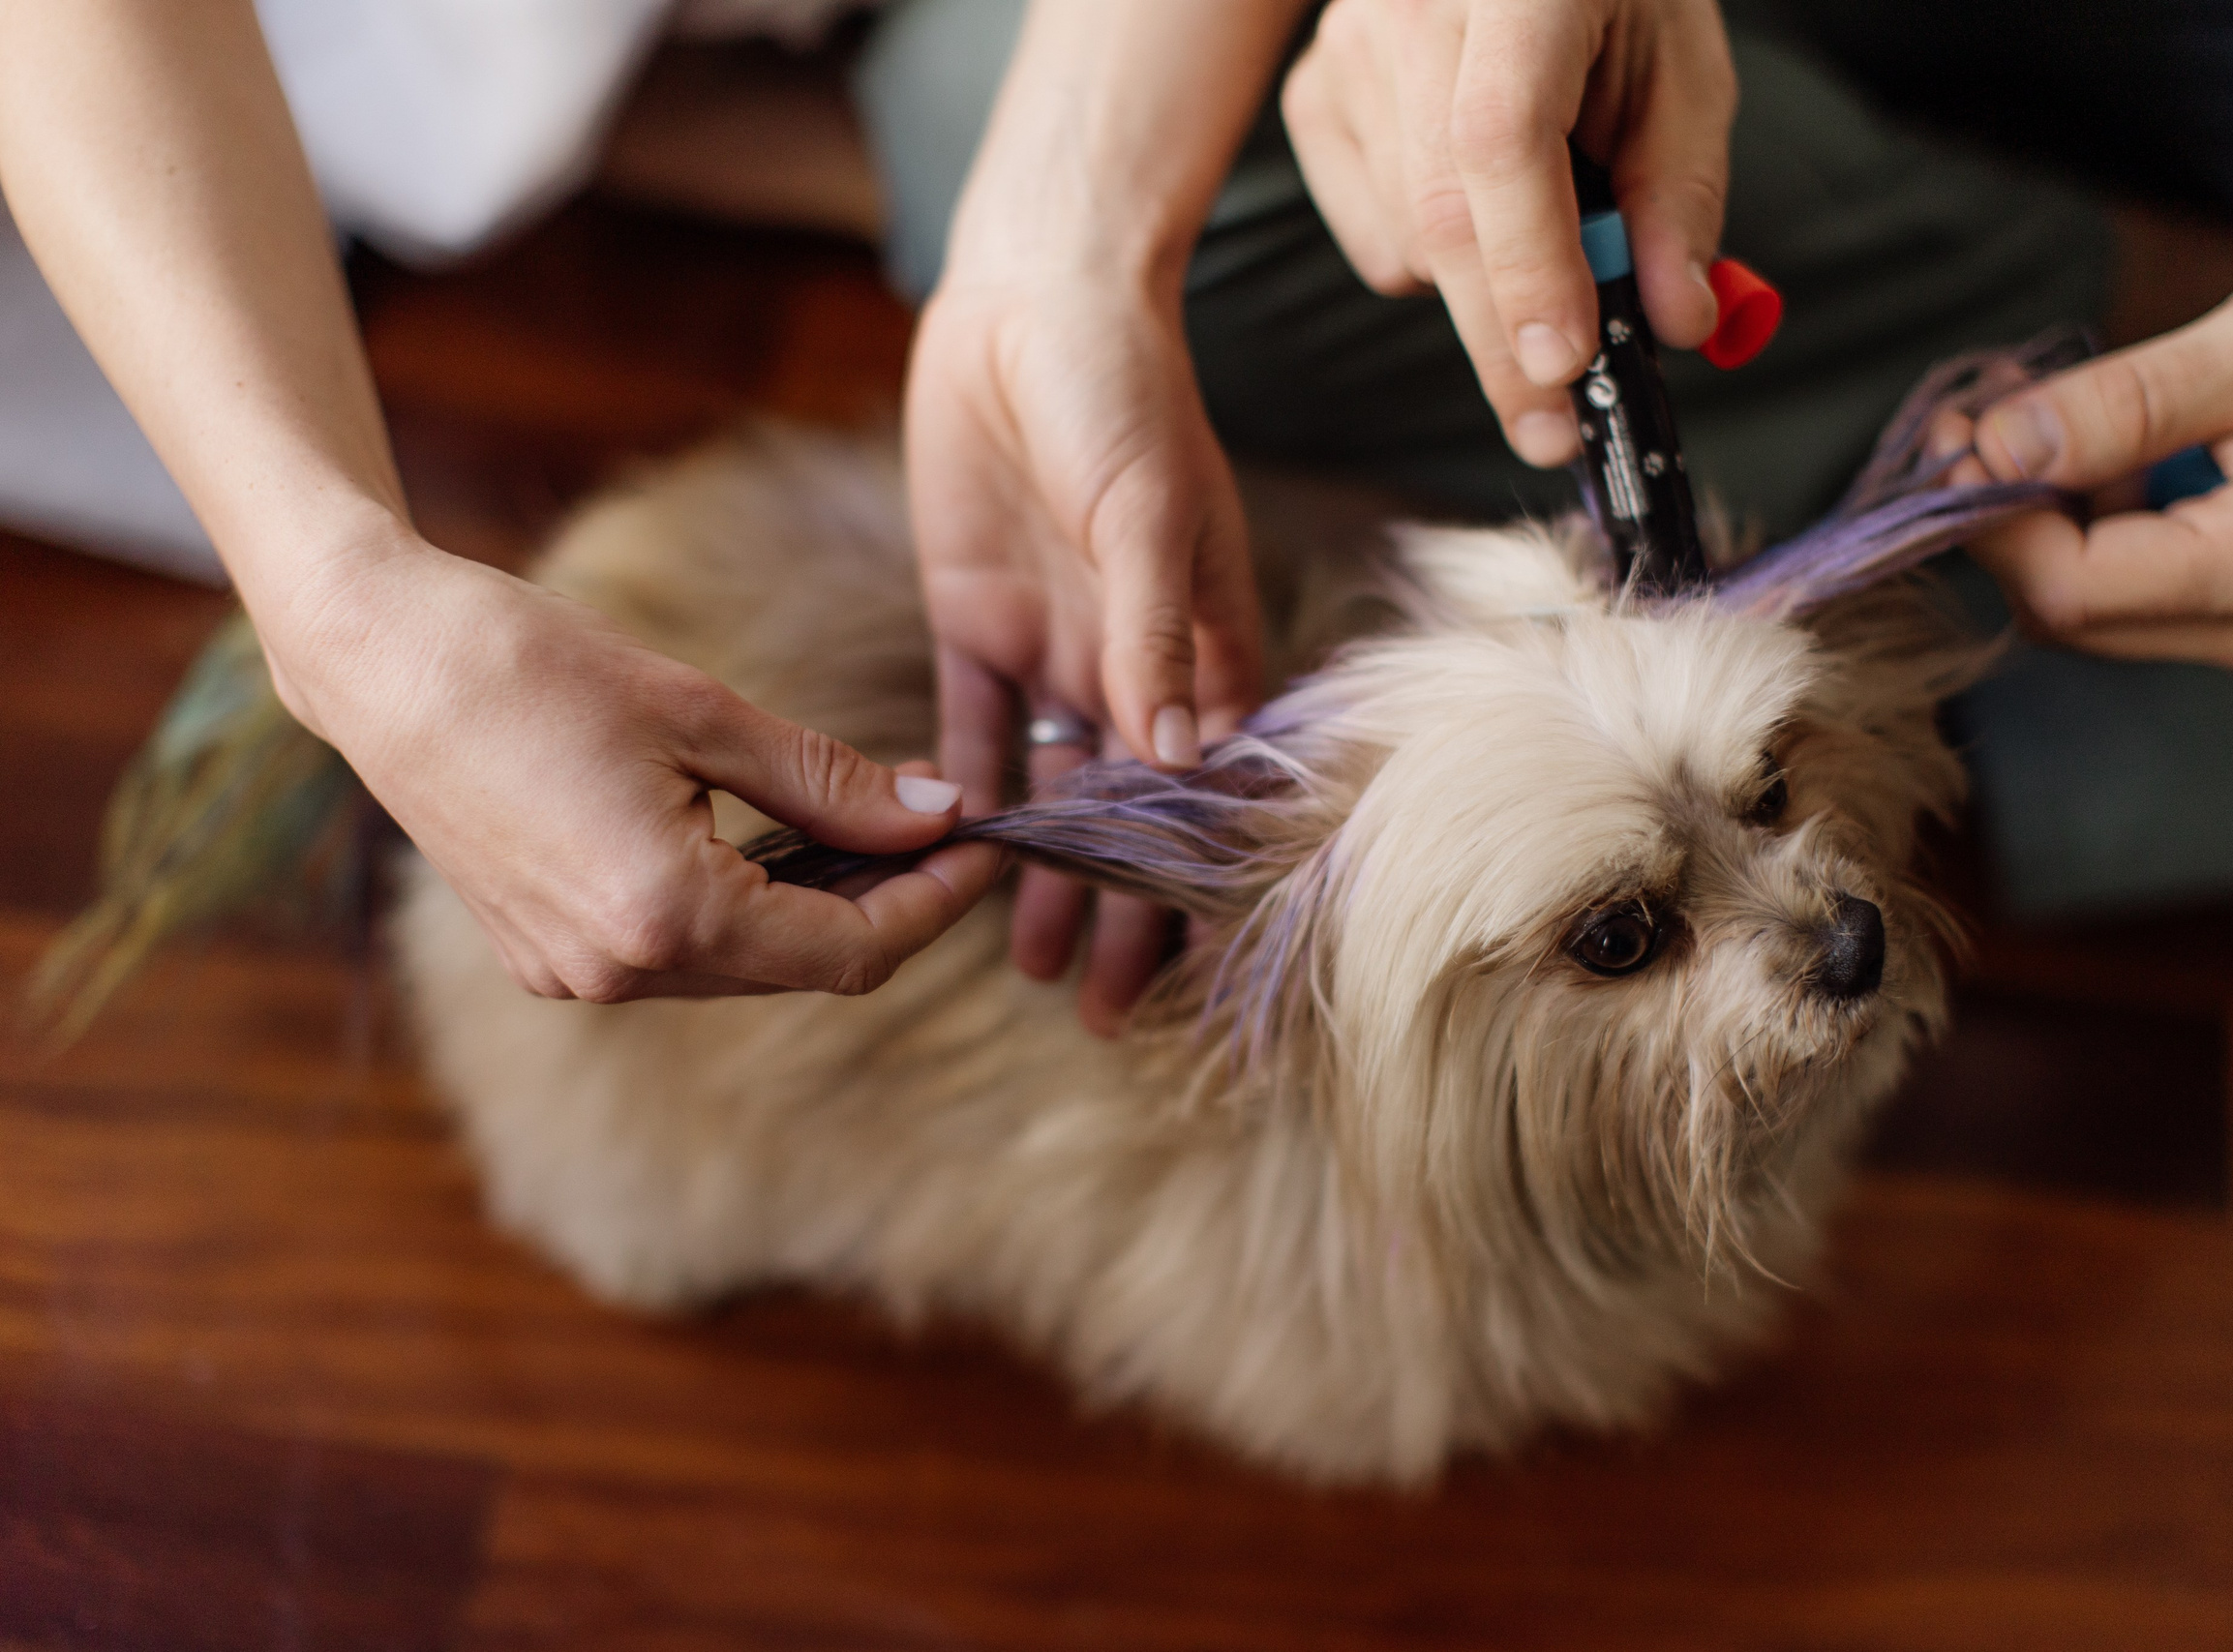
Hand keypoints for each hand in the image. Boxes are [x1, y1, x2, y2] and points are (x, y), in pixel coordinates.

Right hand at [262, 537, 997, 1001]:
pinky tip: (783, 848)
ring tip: (878, 833)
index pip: (854, 951)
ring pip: (749, 969)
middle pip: (808, 970)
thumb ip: (830, 783)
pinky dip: (750, 911)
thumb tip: (937, 816)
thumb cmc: (532, 663)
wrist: (378, 660)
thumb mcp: (704, 713)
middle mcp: (619, 972)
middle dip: (891, 908)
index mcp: (666, 915)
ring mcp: (576, 976)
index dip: (936, 904)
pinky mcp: (547, 959)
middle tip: (948, 834)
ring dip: (822, 912)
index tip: (984, 846)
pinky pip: (683, 956)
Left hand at [905, 271, 1259, 1033]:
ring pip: (1055, 794)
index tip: (1197, 964)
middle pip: (1133, 815)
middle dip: (1124, 911)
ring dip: (1047, 881)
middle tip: (1105, 1007)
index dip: (1207, 875)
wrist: (1029, 301)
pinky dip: (971, 803)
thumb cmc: (1122, 392)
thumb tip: (1178, 762)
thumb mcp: (1147, 511)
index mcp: (1205, 641)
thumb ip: (1155, 636)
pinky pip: (974, 734)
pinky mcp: (976, 624)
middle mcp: (1134, 662)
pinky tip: (962, 870)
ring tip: (1040, 970)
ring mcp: (1054, 648)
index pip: (1214, 787)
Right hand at [1282, 0, 1736, 465]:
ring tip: (1543, 228)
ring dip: (1485, 288)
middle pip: (1442, 216)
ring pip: (1408, 245)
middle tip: (1559, 428)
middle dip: (1505, 344)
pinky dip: (1431, 260)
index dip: (1529, 266)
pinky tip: (1473, 202)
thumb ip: (1679, 196)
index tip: (1564, 365)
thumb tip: (1672, 320)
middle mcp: (1409, 9)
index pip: (1500, 141)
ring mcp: (1347, 55)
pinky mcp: (1313, 99)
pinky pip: (1372, 241)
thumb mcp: (1681, 71)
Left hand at [1956, 246, 2232, 682]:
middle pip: (2068, 614)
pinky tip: (2106, 456)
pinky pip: (2137, 598)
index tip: (1953, 435)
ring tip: (2042, 419)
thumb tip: (1995, 448)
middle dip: (2005, 521)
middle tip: (1979, 417)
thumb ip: (2125, 402)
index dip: (1988, 520)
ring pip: (2093, 612)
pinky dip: (2096, 531)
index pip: (2070, 589)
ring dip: (2047, 524)